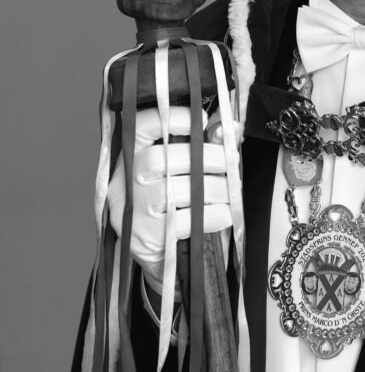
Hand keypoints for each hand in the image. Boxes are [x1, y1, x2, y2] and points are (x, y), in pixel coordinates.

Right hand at [107, 106, 241, 290]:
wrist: (161, 254)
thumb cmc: (173, 200)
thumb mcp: (183, 167)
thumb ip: (206, 143)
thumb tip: (231, 127)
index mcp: (131, 155)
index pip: (142, 126)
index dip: (174, 118)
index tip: (205, 120)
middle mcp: (125, 181)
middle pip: (161, 159)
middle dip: (206, 157)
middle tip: (230, 162)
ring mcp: (132, 210)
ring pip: (174, 191)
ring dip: (214, 188)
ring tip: (231, 191)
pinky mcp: (146, 237)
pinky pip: (184, 222)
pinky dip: (212, 216)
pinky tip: (224, 213)